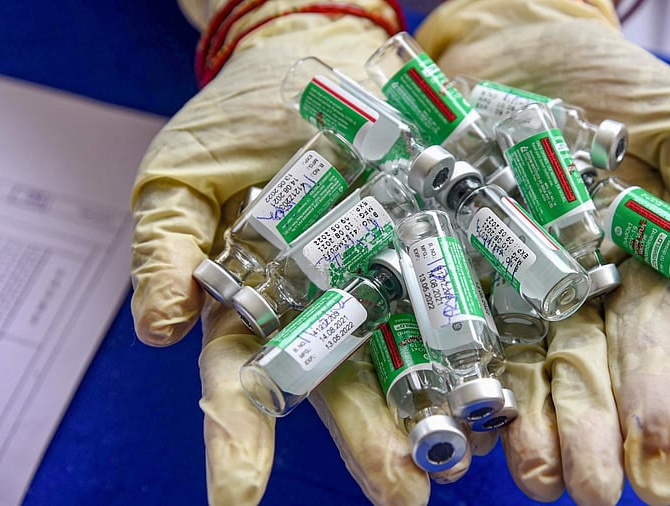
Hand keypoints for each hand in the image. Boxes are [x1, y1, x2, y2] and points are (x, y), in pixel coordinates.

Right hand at [130, 2, 455, 503]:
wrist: (312, 64)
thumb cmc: (237, 123)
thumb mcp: (182, 177)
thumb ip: (168, 248)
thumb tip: (157, 328)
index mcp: (264, 307)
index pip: (244, 384)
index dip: (239, 441)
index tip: (235, 498)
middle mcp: (334, 309)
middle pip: (350, 387)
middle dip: (372, 442)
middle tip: (400, 492)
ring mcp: (394, 280)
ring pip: (420, 354)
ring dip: (443, 406)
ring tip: (465, 448)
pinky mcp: (444, 243)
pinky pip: (469, 291)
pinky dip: (491, 331)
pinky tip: (512, 372)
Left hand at [415, 0, 669, 503]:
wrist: (515, 42)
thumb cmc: (607, 81)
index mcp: (625, 271)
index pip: (644, 344)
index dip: (651, 398)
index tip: (656, 456)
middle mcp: (561, 289)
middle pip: (574, 368)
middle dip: (584, 430)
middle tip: (584, 488)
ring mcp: (496, 278)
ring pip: (508, 360)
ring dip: (518, 422)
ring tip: (527, 473)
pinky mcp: (438, 256)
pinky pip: (436, 316)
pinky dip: (442, 366)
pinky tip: (448, 415)